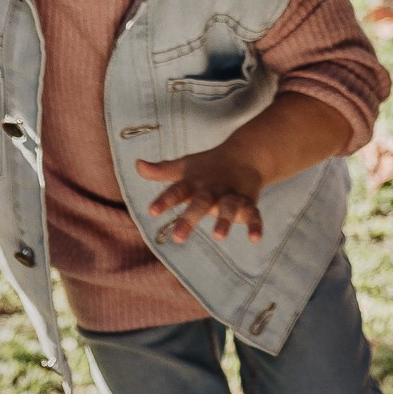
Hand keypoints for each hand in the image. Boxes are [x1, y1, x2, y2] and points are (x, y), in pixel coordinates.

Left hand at [136, 150, 263, 244]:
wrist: (245, 154)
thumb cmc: (207, 167)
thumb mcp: (184, 168)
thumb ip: (161, 171)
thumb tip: (136, 164)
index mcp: (195, 182)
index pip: (177, 190)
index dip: (165, 200)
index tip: (152, 211)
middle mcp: (212, 189)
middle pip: (201, 202)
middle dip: (190, 218)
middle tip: (178, 237)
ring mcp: (232, 195)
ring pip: (229, 207)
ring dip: (224, 220)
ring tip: (218, 237)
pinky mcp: (249, 202)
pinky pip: (254, 214)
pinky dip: (256, 225)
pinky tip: (255, 238)